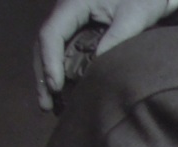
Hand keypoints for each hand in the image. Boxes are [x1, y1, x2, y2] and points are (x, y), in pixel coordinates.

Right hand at [34, 0, 177, 110]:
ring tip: (49, 105)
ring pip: (51, 50)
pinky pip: (64, 53)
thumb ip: (117, 37)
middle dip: (43, 75)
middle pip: (44, 45)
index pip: (52, 34)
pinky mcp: (79, 32)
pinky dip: (61, 73)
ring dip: (47, 77)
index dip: (50, 61)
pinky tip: (63, 95)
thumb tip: (98, 65)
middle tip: (45, 105)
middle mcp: (67, 13)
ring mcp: (71, 23)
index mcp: (73, 4)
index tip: (56, 86)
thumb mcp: (134, 16)